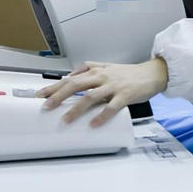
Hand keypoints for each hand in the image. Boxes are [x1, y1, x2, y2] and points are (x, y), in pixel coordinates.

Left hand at [37, 58, 168, 126]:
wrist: (152, 73)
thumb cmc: (128, 73)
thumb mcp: (106, 67)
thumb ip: (88, 70)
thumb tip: (69, 77)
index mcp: (95, 71)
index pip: (70, 78)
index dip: (54, 86)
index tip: (40, 94)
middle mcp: (102, 77)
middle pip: (75, 85)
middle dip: (59, 96)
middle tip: (46, 106)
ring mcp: (113, 86)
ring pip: (90, 97)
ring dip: (76, 109)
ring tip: (65, 120)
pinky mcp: (125, 96)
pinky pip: (111, 107)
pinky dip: (101, 116)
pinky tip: (93, 124)